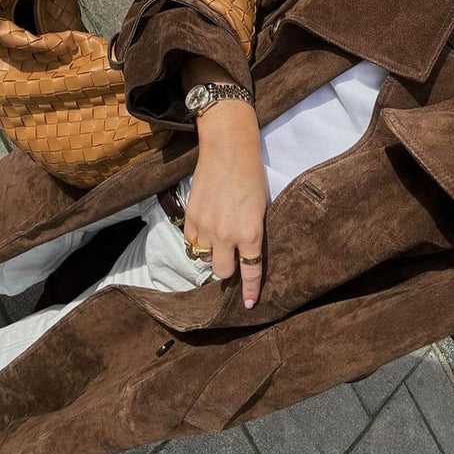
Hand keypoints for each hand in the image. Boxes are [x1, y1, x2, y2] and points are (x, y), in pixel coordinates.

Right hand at [183, 98, 268, 308]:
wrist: (228, 149)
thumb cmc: (252, 175)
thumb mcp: (262, 208)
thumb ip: (254, 233)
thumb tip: (248, 253)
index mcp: (250, 233)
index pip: (250, 272)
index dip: (249, 292)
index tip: (248, 305)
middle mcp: (226, 234)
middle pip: (222, 272)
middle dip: (228, 270)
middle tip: (232, 261)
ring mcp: (206, 226)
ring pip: (203, 258)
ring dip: (211, 254)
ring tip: (217, 240)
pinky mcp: (190, 216)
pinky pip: (191, 241)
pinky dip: (198, 241)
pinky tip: (206, 230)